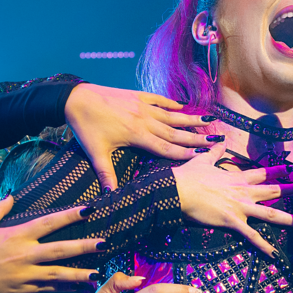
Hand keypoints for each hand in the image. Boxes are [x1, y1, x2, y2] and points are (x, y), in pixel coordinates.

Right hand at [0, 194, 103, 292]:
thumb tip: (12, 195)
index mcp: (17, 235)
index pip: (50, 222)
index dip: (70, 215)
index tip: (89, 210)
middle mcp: (24, 255)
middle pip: (60, 249)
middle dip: (84, 246)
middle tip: (104, 243)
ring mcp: (25, 275)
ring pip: (58, 274)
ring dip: (79, 274)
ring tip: (98, 273)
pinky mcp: (22, 291)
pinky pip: (47, 290)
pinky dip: (63, 290)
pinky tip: (78, 289)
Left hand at [65, 84, 216, 190]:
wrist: (76, 98)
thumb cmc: (86, 127)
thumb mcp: (96, 153)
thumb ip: (106, 174)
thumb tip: (110, 196)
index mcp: (137, 136)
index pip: (166, 148)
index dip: (185, 153)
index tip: (202, 156)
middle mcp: (145, 120)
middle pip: (175, 132)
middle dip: (196, 137)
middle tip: (216, 140)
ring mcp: (143, 106)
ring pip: (172, 115)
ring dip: (191, 119)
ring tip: (209, 121)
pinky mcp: (138, 96)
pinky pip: (160, 100)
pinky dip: (172, 104)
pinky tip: (184, 107)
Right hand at [172, 142, 292, 256]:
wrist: (177, 190)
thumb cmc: (187, 177)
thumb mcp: (202, 161)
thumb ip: (214, 152)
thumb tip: (219, 141)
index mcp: (236, 177)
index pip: (262, 172)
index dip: (278, 170)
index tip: (292, 169)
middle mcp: (243, 192)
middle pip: (274, 191)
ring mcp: (240, 207)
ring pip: (271, 214)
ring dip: (292, 219)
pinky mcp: (232, 221)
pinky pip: (251, 236)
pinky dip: (264, 246)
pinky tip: (276, 255)